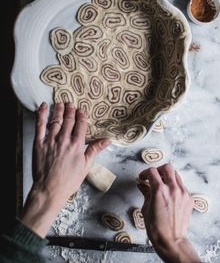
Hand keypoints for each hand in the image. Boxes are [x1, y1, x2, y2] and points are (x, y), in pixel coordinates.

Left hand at [21, 102, 110, 236]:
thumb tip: (108, 140)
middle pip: (69, 121)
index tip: (82, 110)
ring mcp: (51, 141)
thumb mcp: (86, 165)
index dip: (81, 116)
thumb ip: (95, 149)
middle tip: (70, 103)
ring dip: (59, 110)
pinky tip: (44, 106)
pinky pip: (40, 126)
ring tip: (60, 103)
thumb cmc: (69, 180)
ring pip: (56, 121)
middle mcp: (64, 140)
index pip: (81, 125)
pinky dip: (42, 115)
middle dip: (70, 110)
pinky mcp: (39, 143)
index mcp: (77, 145)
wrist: (50, 189)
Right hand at [138, 164, 200, 262]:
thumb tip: (142, 185)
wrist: (171, 240)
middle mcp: (173, 189)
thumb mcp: (146, 208)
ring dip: (168, 176)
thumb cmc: (157, 228)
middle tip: (154, 176)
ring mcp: (183, 193)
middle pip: (167, 167)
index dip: (145, 173)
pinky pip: (182, 185)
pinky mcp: (189, 199)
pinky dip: (175, 185)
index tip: (143, 177)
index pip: (152, 171)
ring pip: (176, 175)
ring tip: (163, 184)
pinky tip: (170, 194)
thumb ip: (145, 193)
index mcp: (160, 190)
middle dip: (158, 170)